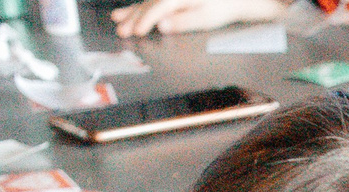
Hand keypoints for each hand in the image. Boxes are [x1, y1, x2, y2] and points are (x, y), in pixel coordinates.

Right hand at [109, 0, 279, 33]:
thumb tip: (162, 26)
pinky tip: (128, 13)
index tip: (136, 31)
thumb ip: (183, 22)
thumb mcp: (205, 19)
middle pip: (149, 4)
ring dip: (132, 12)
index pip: (159, 7)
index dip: (146, 20)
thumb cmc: (221, 9)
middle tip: (121, 30)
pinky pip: (152, 2)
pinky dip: (140, 9)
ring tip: (116, 19)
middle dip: (133, 18)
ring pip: (147, 2)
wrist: (232, 0)